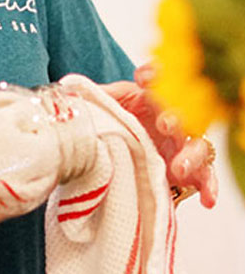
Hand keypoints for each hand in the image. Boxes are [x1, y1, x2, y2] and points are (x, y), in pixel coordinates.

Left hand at [102, 64, 217, 207]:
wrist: (114, 159)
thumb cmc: (111, 127)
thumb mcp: (98, 112)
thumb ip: (89, 102)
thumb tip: (66, 94)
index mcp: (149, 99)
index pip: (159, 80)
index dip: (155, 75)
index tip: (142, 77)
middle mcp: (169, 119)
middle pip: (183, 115)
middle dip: (177, 117)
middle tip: (165, 124)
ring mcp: (180, 146)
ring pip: (197, 146)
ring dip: (191, 155)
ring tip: (177, 167)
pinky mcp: (186, 171)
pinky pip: (203, 178)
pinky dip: (208, 187)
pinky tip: (206, 199)